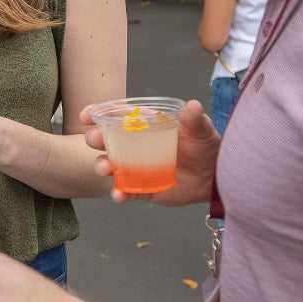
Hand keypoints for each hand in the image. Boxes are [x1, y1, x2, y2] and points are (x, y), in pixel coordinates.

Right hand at [81, 98, 220, 205]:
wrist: (216, 177)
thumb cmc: (206, 147)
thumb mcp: (202, 130)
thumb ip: (195, 120)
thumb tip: (194, 106)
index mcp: (143, 125)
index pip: (116, 116)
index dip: (98, 114)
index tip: (86, 115)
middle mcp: (134, 145)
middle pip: (106, 140)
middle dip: (94, 139)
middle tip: (94, 140)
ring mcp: (135, 167)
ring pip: (110, 166)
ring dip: (102, 166)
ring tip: (105, 169)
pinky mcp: (142, 188)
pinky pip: (125, 191)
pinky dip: (118, 193)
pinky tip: (118, 195)